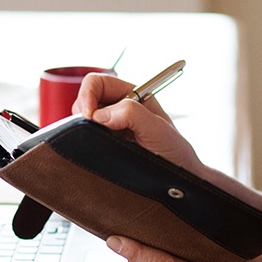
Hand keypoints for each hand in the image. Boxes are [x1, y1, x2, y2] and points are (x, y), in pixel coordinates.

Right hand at [72, 72, 206, 174]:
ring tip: (102, 144)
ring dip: (83, 129)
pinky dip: (84, 142)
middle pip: (85, 99)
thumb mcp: (159, 130)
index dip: (88, 95)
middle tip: (92, 132)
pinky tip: (99, 151)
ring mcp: (110, 127)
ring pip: (81, 119)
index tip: (89, 116)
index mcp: (131, 95)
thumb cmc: (175, 151)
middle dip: (82, 113)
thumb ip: (133, 114)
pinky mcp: (105, 144)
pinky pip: (85, 138)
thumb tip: (101, 115)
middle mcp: (118, 108)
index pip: (98, 83)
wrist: (180, 178)